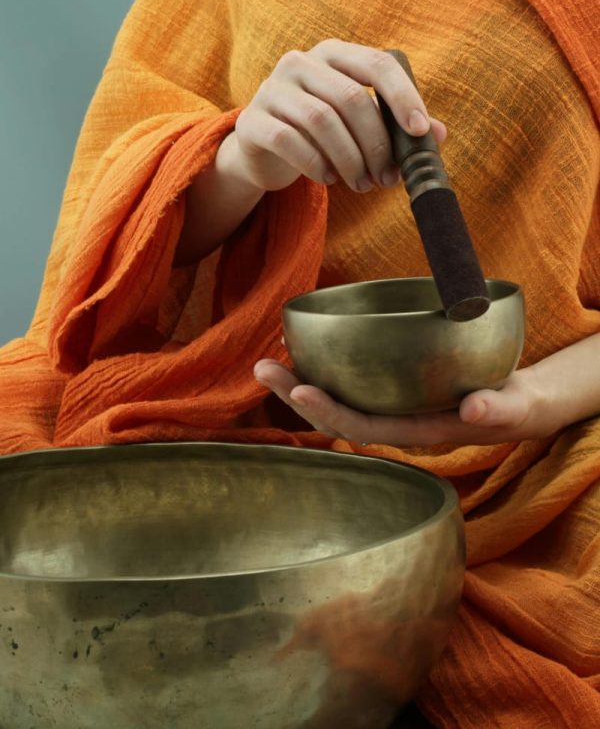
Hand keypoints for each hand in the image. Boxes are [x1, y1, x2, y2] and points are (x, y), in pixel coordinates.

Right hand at [226, 38, 446, 193]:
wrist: (262, 152)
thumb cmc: (319, 134)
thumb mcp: (357, 125)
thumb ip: (394, 124)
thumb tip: (439, 135)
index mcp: (333, 54)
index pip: (377, 63)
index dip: (403, 97)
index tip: (418, 132)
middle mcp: (300, 62)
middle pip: (351, 98)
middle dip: (376, 144)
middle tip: (387, 178)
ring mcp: (272, 89)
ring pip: (322, 121)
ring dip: (350, 160)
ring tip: (362, 185)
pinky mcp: (252, 121)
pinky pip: (290, 141)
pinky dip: (316, 165)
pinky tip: (329, 179)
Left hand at [253, 358, 559, 446]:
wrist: (514, 406)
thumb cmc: (513, 407)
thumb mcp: (514, 408)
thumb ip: (497, 410)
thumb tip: (473, 408)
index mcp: (416, 432)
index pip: (364, 426)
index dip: (330, 411)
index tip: (299, 389)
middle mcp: (394, 424)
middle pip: (335, 416)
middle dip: (296, 395)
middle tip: (261, 367)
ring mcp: (389, 410)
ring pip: (335, 403)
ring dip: (298, 384)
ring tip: (265, 362)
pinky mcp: (390, 394)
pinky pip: (348, 387)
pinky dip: (321, 372)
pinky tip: (302, 352)